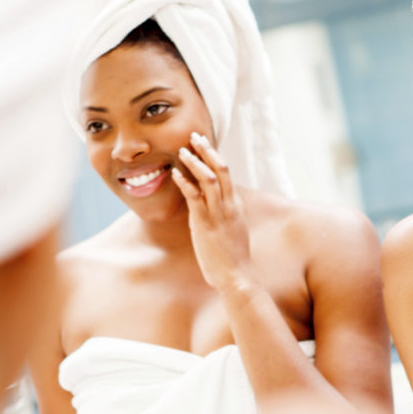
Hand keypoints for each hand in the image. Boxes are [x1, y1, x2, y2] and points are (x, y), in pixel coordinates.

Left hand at [171, 132, 257, 294]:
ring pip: (209, 178)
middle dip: (208, 151)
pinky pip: (195, 197)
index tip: (204, 147)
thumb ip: (226, 218)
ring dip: (195, 162)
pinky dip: (184, 182)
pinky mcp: (205, 224)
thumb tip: (216, 212)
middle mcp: (229, 206)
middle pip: (222, 169)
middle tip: (195, 136)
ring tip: (183, 150)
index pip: (227, 175)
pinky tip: (175, 173)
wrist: (237, 277)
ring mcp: (218, 214)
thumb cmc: (234, 260)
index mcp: (236, 206)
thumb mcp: (233, 232)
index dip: (215, 158)